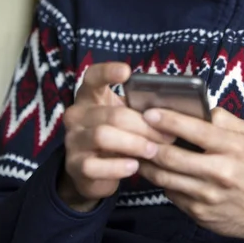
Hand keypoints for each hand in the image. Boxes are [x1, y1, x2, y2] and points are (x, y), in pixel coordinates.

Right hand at [59, 63, 171, 211]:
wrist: (92, 170)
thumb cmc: (116, 134)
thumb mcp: (125, 116)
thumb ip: (140, 110)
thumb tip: (171, 112)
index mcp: (90, 96)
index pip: (93, 77)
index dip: (108, 72)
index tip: (127, 72)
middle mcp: (77, 115)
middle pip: (113, 114)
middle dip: (144, 126)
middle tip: (167, 136)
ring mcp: (73, 140)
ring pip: (102, 136)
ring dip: (134, 144)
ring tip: (153, 151)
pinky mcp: (74, 166)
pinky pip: (95, 166)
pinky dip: (118, 167)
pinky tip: (134, 166)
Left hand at [139, 107, 243, 242]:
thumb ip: (224, 119)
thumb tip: (197, 108)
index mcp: (233, 147)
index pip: (196, 130)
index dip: (169, 120)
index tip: (149, 113)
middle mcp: (220, 172)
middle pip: (172, 157)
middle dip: (148, 143)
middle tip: (133, 132)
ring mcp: (208, 196)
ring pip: (166, 178)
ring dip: (146, 163)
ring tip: (136, 151)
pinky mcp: (200, 213)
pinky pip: (171, 194)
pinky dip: (160, 181)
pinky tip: (155, 170)